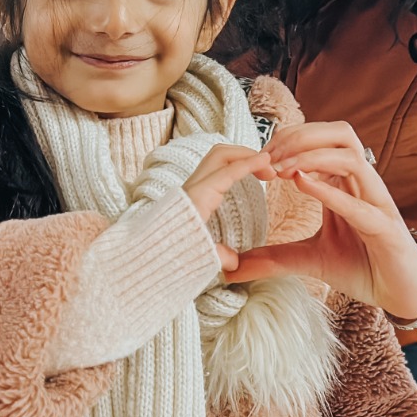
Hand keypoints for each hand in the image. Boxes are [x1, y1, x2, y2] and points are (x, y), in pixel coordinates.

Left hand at [182, 144, 274, 270]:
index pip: (227, 171)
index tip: (268, 160)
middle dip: (247, 154)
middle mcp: (194, 186)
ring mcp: (193, 185)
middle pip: (221, 154)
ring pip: (217, 157)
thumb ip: (219, 257)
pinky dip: (233, 164)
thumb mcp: (198, 255)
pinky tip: (245, 175)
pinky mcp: (194, 189)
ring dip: (240, 157)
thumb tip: (235, 262)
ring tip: (260, 170)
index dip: (249, 163)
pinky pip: (216, 167)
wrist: (147, 251)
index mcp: (198, 197)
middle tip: (269, 168)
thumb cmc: (172, 251)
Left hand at [223, 121, 416, 322]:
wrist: (399, 294)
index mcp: (345, 182)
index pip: (321, 140)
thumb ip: (274, 258)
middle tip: (269, 154)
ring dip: (314, 155)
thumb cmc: (362, 267)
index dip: (290, 139)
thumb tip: (233, 269)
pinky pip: (360, 202)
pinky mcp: (386, 228)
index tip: (260, 156)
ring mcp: (376, 202)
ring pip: (351, 155)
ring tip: (282, 168)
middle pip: (340, 133)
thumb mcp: (310, 259)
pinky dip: (330, 190)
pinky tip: (302, 184)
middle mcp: (363, 184)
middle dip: (302, 135)